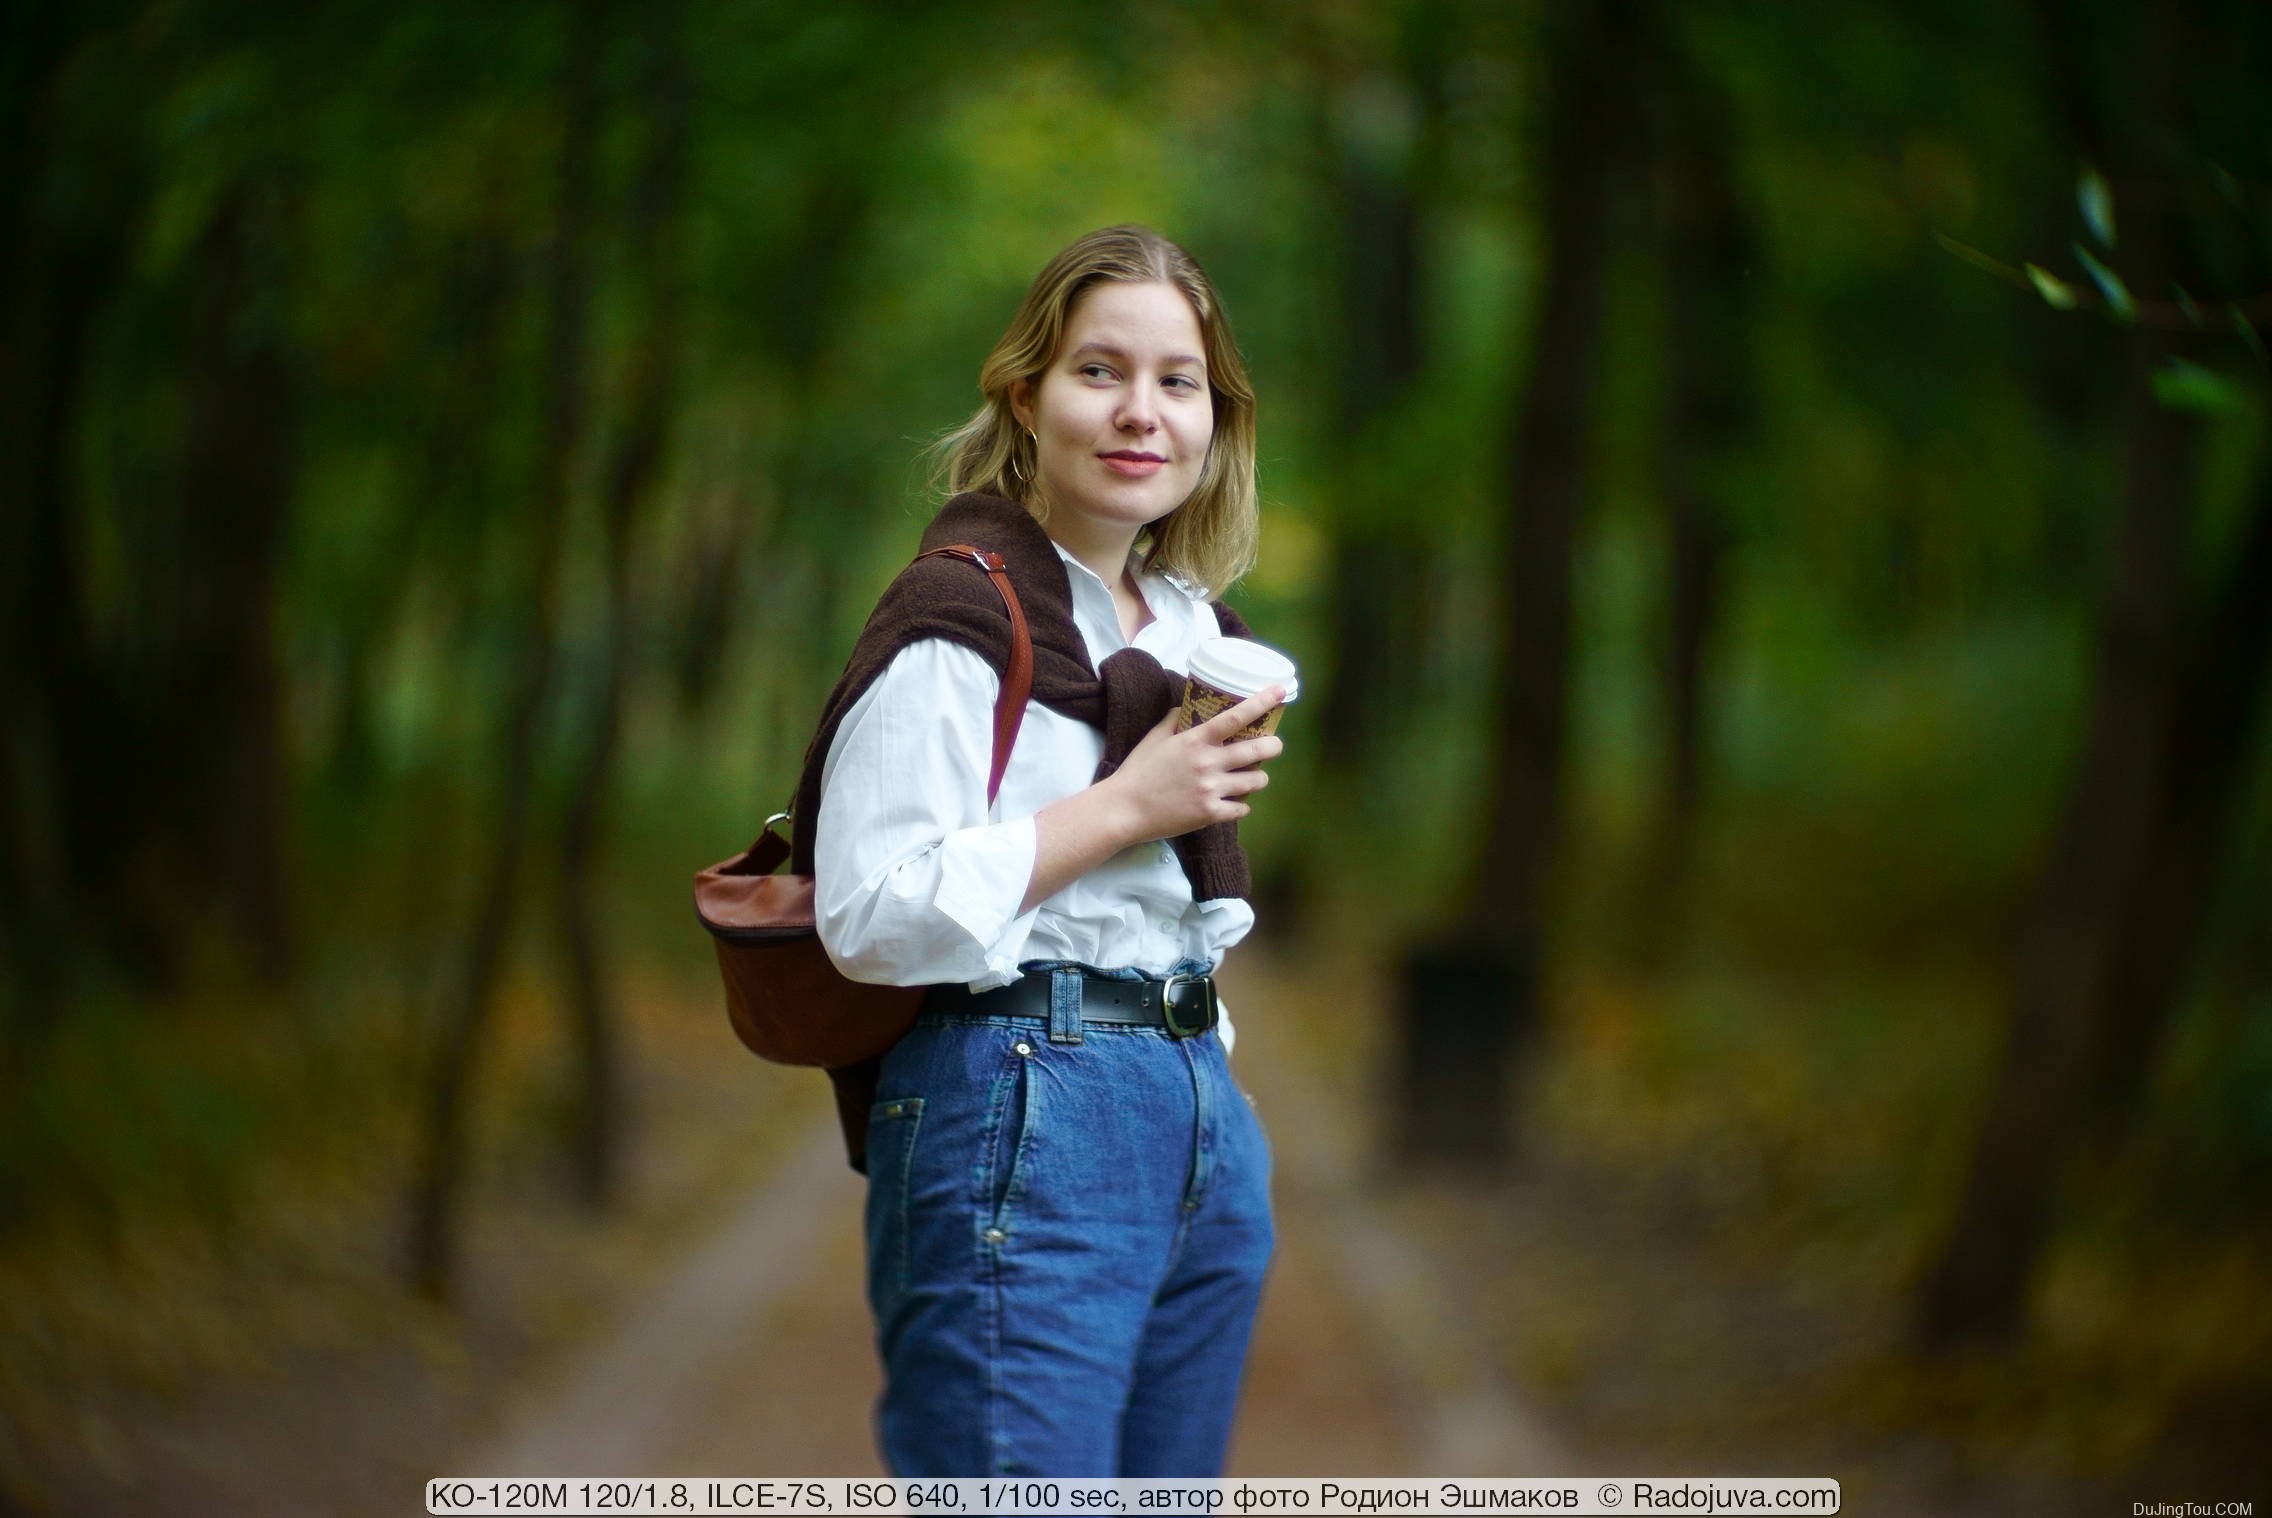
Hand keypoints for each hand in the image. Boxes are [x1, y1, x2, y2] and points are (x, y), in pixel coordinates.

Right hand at [1106, 686, 1284, 843]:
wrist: (1124, 809)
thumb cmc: (1138, 771)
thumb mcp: (1155, 737)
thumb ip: (1175, 719)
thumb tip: (1189, 706)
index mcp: (1196, 740)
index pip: (1236, 717)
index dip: (1262, 702)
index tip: (1280, 692)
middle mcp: (1208, 763)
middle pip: (1258, 750)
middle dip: (1274, 746)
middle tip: (1274, 745)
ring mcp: (1211, 790)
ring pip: (1256, 782)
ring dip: (1258, 778)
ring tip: (1251, 777)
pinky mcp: (1210, 814)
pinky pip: (1242, 809)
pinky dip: (1241, 805)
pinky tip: (1234, 801)